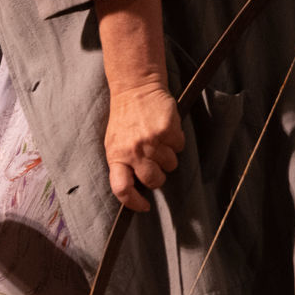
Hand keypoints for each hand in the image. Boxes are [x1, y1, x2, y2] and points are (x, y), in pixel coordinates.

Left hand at [104, 83, 183, 211]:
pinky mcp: (168, 131)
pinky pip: (179, 147)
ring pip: (171, 165)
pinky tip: (165, 129)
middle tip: (154, 161)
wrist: (135, 88)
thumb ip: (122, 164)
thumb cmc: (125, 118)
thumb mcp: (115, 142)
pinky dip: (176, 140)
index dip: (134, 202)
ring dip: (167, 156)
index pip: (122, 189)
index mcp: (116, 155)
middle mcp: (133, 151)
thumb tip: (135, 189)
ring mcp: (151, 141)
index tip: (144, 206)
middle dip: (158, 175)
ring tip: (157, 139)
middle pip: (154, 181)